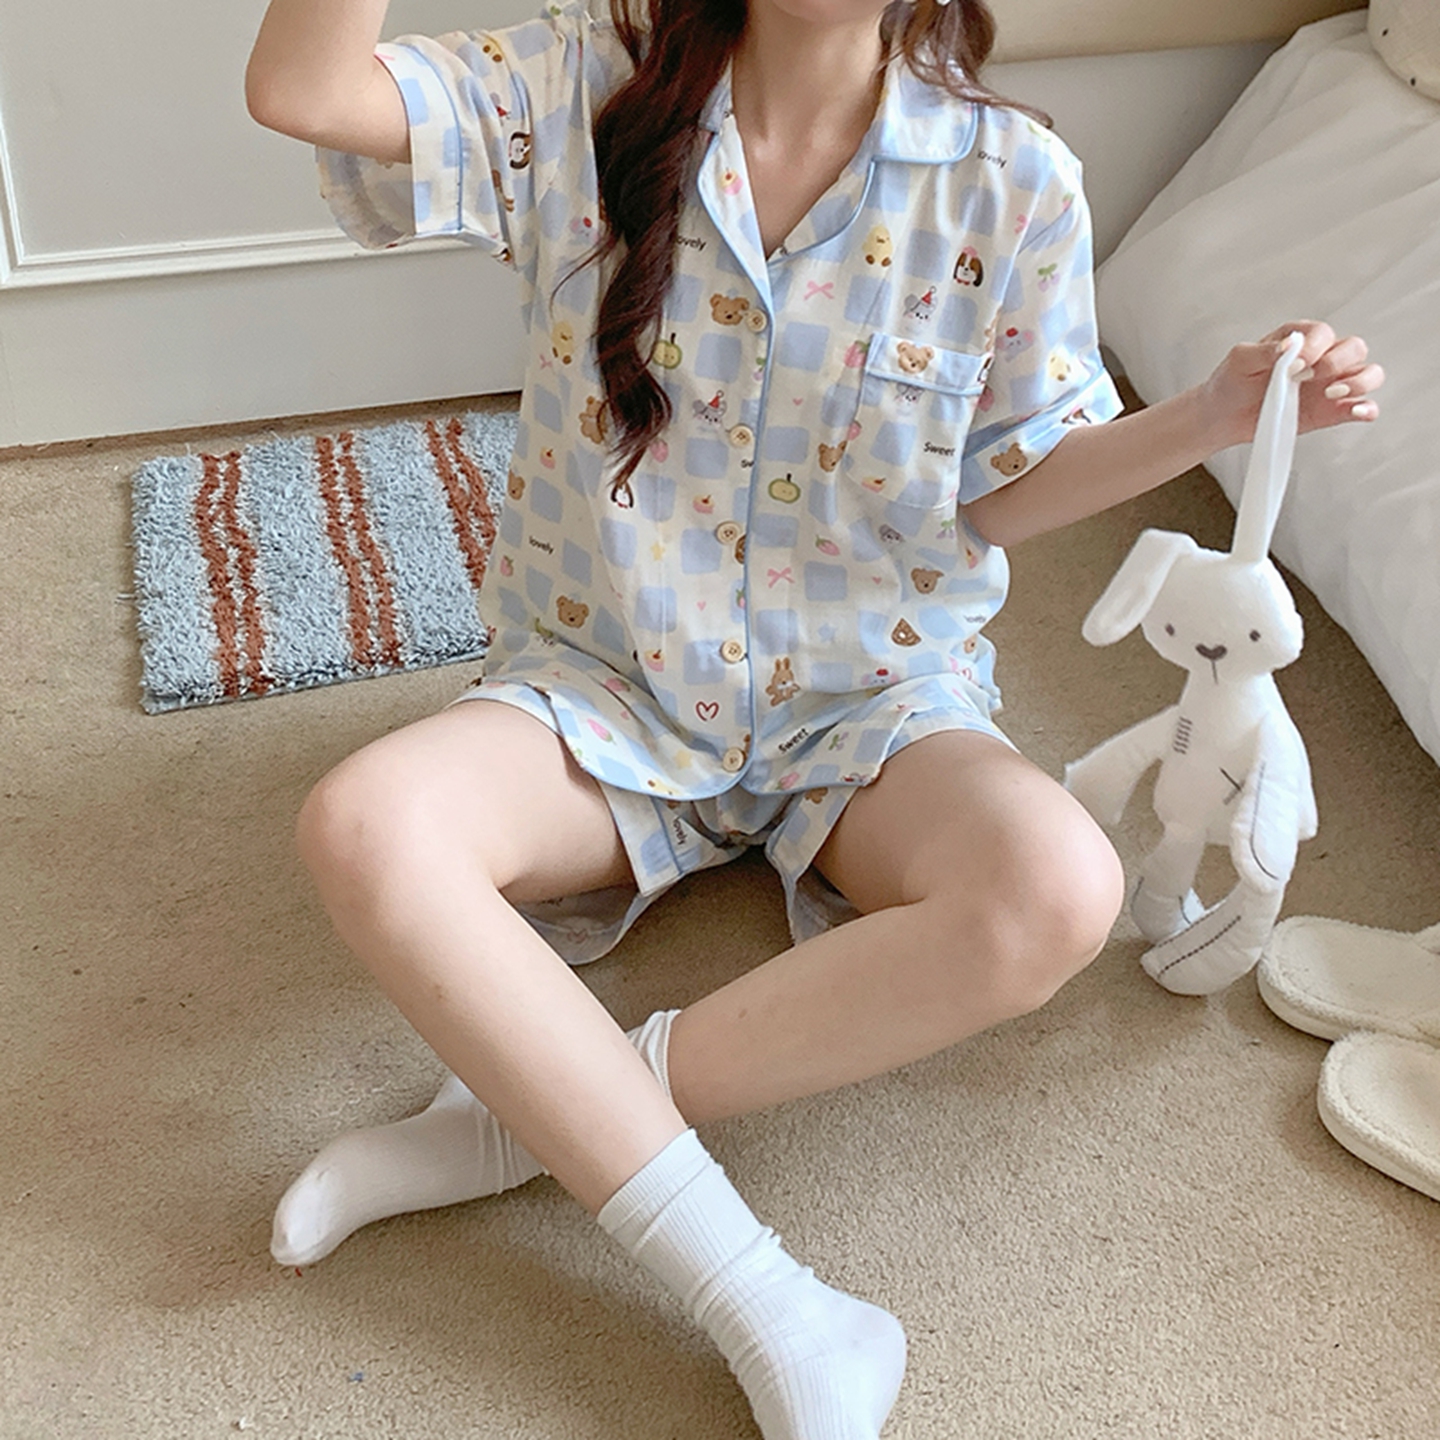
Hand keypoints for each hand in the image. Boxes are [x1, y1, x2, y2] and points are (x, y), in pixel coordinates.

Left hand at [1200, 320, 1383, 450]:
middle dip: (1337, 362)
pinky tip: (1356, 412)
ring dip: (1359, 382)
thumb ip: (1265, 351)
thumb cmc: (1232, 382)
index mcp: (1302, 338)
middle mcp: (1323, 358)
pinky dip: (1366, 409)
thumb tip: (1289, 345)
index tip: (1293, 366)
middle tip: (1308, 379)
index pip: (1323, 333)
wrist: (1223, 416)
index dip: (1314, 347)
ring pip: (1369, 373)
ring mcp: (1331, 384)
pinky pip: (1362, 407)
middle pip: (1355, 348)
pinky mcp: (1332, 412)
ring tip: (1331, 394)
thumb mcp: (1240, 360)